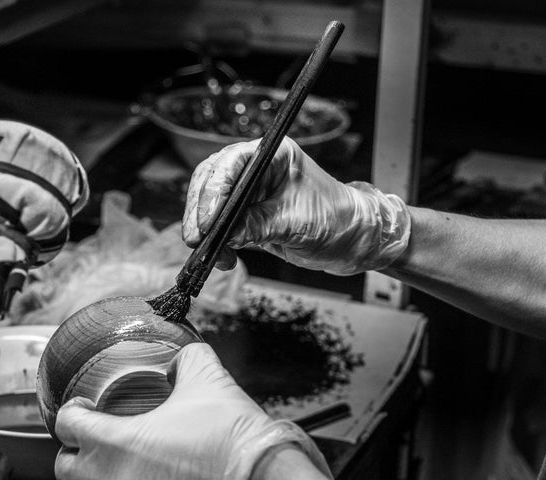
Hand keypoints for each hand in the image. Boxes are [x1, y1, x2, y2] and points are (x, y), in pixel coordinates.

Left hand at [55, 343, 328, 479]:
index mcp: (114, 442)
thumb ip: (186, 360)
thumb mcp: (205, 378)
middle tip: (94, 436)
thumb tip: (183, 357)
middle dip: (73, 454)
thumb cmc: (226, 432)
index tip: (84, 405)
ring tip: (128, 461)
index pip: (66, 427)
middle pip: (66, 473)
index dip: (70, 412)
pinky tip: (164, 477)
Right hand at [182, 137, 410, 274]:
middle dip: (200, 211)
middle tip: (195, 239)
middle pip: (211, 181)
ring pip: (211, 205)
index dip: (213, 191)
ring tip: (210, 255)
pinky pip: (221, 228)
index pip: (230, 164)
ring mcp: (250, 194)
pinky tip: (224, 259)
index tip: (207, 221)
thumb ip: (259, 225)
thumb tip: (226, 234)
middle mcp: (257, 169)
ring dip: (206, 231)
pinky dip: (217, 244)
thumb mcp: (296, 222)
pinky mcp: (247, 217)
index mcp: (273, 154)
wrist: (351, 240)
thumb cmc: (336, 219)